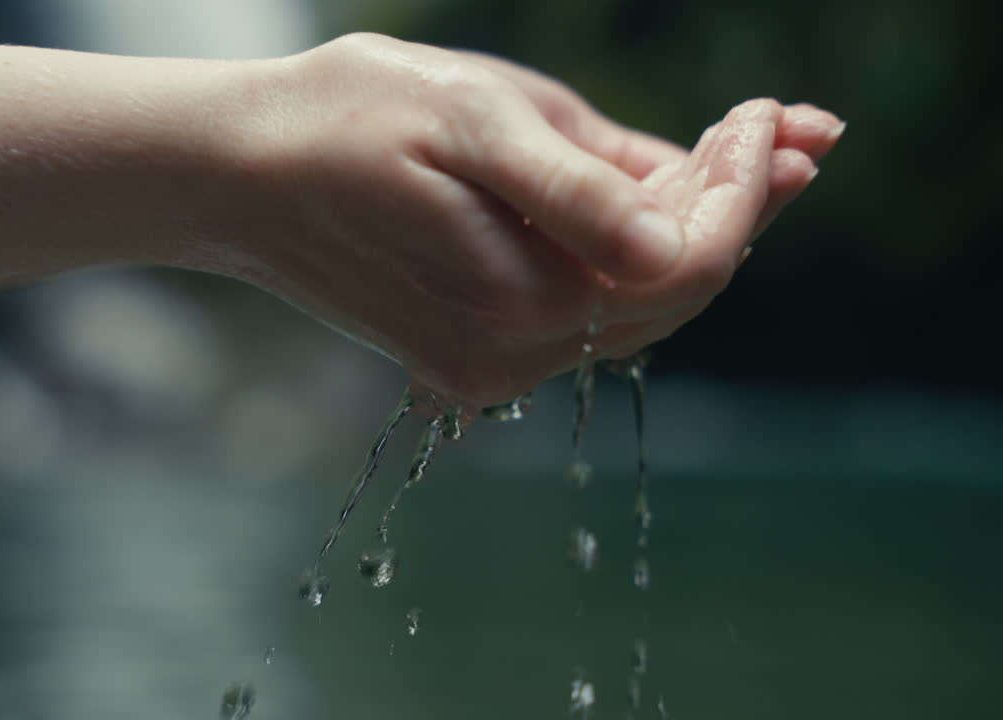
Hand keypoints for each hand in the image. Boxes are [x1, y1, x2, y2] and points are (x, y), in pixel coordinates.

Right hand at [228, 34, 843, 409]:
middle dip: (736, 205)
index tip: (770, 111)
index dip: (749, 188)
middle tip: (772, 125)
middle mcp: (514, 357)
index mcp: (522, 298)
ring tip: (731, 150)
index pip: (690, 260)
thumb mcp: (468, 118)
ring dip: (690, 228)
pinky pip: (585, 311)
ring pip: (635, 304)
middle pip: (673, 291)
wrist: (237, 175)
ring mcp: (490, 365)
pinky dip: (630, 254)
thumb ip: (577, 187)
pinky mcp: (470, 355)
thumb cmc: (343, 124)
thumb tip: (674, 236)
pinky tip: (649, 198)